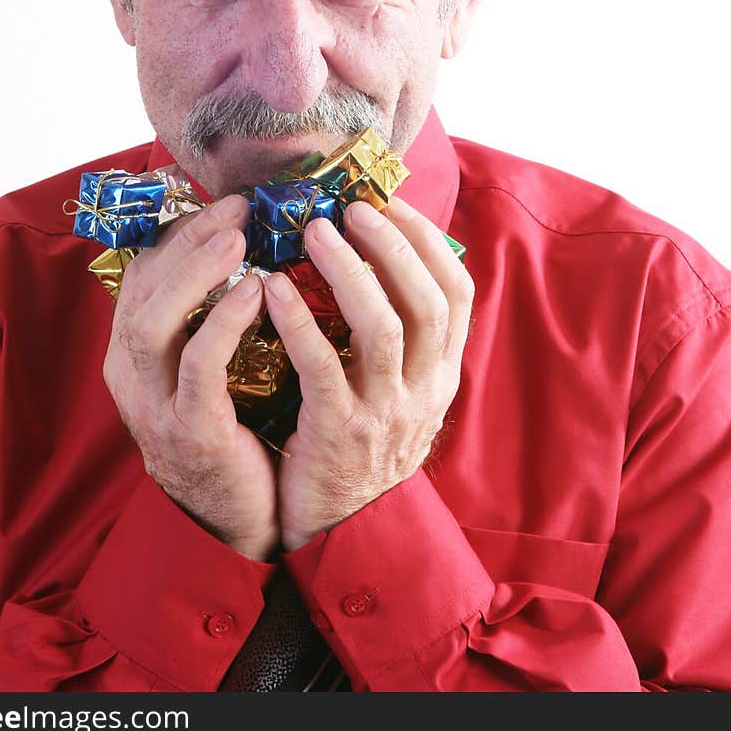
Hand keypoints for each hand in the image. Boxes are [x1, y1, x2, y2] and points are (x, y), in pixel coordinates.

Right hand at [102, 194, 278, 560]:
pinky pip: (198, 368)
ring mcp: (154, 405)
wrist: (237, 519)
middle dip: (188, 239)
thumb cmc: (235, 427)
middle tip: (238, 205)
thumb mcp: (213, 363)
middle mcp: (132, 373)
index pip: (144, 273)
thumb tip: (250, 241)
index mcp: (136, 351)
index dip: (181, 231)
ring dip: (195, 274)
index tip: (226, 200)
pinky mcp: (189, 432)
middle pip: (142, 288)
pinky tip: (257, 292)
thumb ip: (215, 310)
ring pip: (153, 323)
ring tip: (238, 237)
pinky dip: (223, 324)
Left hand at [264, 196, 473, 550]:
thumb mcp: (403, 391)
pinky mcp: (338, 432)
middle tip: (351, 208)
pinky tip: (273, 288)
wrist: (344, 529)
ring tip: (314, 233)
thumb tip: (384, 255)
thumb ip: (401, 336)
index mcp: (441, 372)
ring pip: (380, 327)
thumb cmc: (364, 442)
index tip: (392, 202)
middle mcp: (424, 389)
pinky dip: (299, 320)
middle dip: (391, 245)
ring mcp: (385, 412)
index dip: (427, 241)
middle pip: (424, 301)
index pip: (457, 293)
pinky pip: (321, 365)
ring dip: (348, 271)